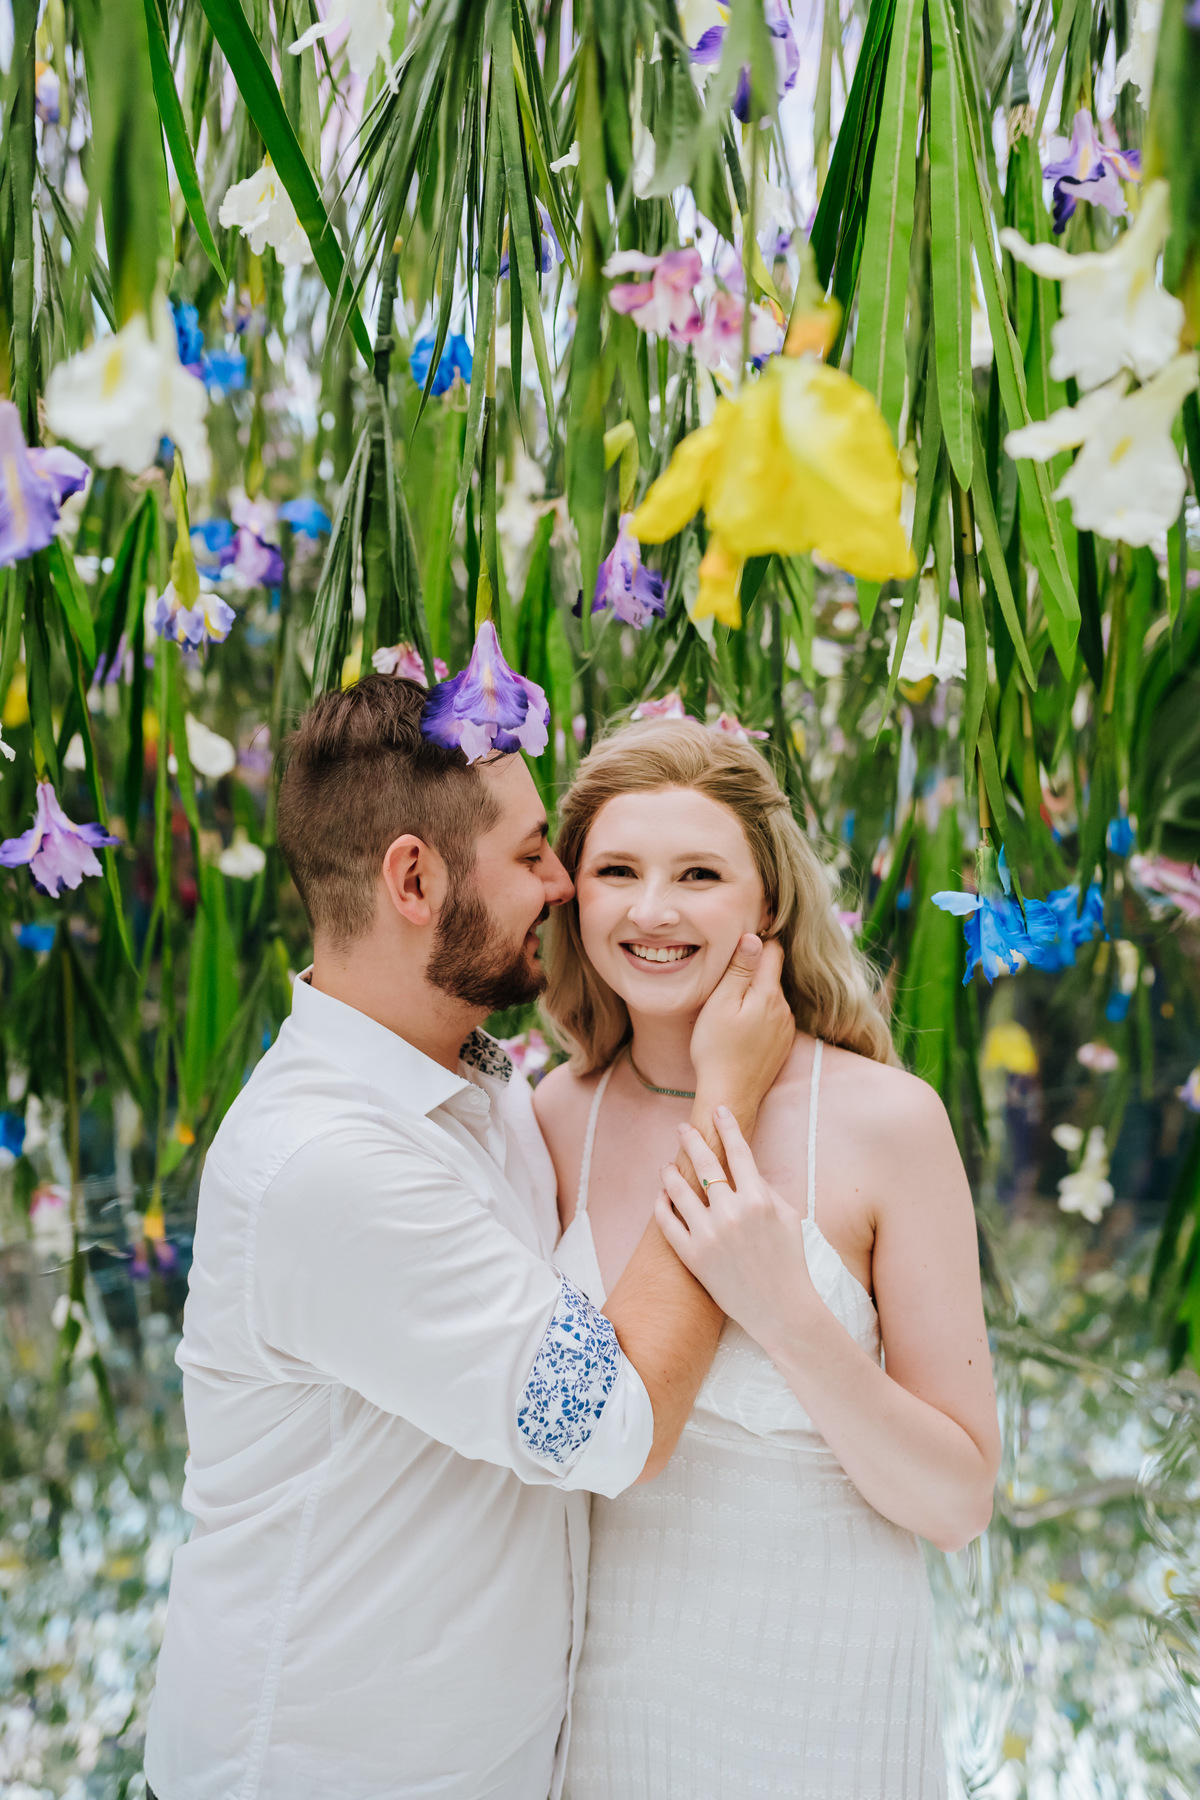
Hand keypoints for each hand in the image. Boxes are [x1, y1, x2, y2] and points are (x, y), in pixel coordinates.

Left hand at [655, 1110, 815, 1350]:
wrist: (781, 1309)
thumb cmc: (789, 1261)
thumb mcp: (789, 1218)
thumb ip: (767, 1190)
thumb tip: (746, 1171)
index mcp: (759, 1199)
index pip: (739, 1152)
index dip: (728, 1127)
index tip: (718, 1110)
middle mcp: (731, 1212)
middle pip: (704, 1164)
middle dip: (691, 1140)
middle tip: (682, 1128)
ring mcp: (708, 1234)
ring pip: (678, 1191)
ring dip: (669, 1173)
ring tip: (666, 1166)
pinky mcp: (692, 1256)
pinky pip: (667, 1223)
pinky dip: (661, 1206)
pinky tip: (661, 1197)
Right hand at [688, 934, 793, 1124]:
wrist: (730, 1095)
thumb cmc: (717, 1049)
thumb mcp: (721, 1003)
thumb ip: (739, 969)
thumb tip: (754, 937)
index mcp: (769, 993)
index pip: (773, 950)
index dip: (756, 943)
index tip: (736, 947)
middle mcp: (784, 1008)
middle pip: (772, 974)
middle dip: (752, 971)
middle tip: (724, 979)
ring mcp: (785, 1028)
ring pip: (771, 997)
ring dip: (754, 995)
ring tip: (729, 1008)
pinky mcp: (782, 1044)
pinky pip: (772, 1017)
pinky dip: (758, 1015)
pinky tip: (740, 1029)